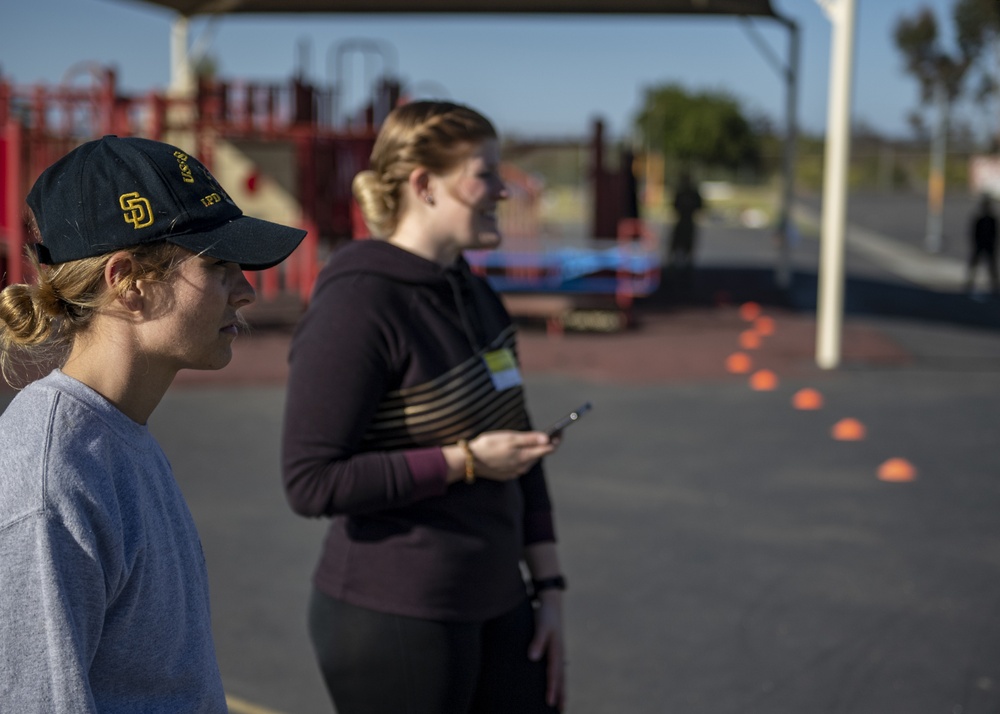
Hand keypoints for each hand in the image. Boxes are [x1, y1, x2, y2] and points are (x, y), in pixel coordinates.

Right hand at [469, 430, 555, 481]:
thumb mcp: (510, 438)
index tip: (561, 430)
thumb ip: (530, 439)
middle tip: (549, 432)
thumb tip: (548, 438)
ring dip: (532, 450)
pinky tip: (515, 449)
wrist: (470, 461)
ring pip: (529, 459)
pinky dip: (522, 456)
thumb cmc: (489, 446)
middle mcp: (523, 467)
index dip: (557, 439)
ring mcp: (515, 472)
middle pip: (539, 454)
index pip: (549, 449)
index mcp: (526, 457)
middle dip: (545, 443)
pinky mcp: (507, 474)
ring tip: (532, 439)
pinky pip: (520, 464)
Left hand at [529, 593, 566, 709]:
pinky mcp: (555, 650)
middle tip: (560, 711)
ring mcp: (559, 652)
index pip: (554, 673)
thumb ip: (537, 641)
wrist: (551, 602)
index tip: (550, 703)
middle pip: (562, 678)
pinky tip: (556, 687)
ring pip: (562, 675)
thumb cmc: (545, 614)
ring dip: (562, 690)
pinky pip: (558, 669)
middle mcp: (560, 653)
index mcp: (557, 649)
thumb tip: (532, 657)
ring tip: (561, 705)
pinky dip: (558, 680)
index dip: (552, 688)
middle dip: (561, 694)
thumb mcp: (542, 625)